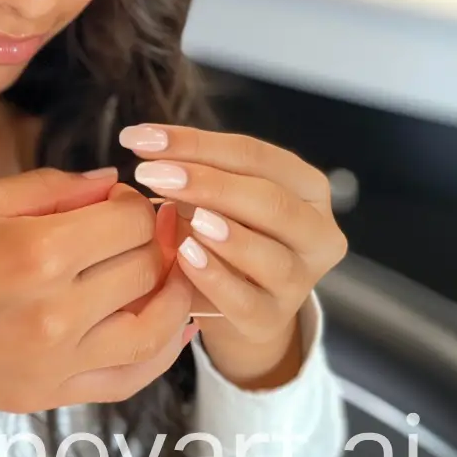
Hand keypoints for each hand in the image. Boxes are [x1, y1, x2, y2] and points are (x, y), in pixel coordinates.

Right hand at [0, 168, 196, 410]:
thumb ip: (50, 189)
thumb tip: (111, 182)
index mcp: (35, 253)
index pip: (128, 224)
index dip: (137, 203)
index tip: (128, 195)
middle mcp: (56, 314)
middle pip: (144, 270)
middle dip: (156, 240)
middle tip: (154, 224)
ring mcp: (55, 363)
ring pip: (153, 331)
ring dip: (174, 296)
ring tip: (173, 270)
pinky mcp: (47, 394)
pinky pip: (127, 378)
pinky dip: (160, 354)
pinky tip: (171, 328)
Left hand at [123, 124, 347, 389]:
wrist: (230, 294)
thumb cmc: (222, 221)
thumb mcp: (211, 188)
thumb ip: (189, 165)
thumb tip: (144, 140)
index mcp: (306, 187)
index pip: (254, 155)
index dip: (196, 142)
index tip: (140, 137)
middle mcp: (316, 233)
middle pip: (271, 202)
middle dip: (208, 184)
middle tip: (150, 174)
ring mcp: (299, 282)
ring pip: (272, 257)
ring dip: (226, 235)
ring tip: (187, 219)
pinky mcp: (273, 319)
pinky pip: (248, 302)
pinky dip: (216, 278)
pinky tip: (186, 257)